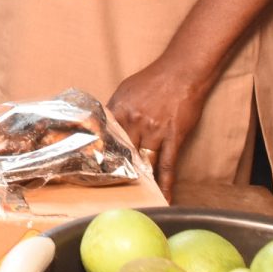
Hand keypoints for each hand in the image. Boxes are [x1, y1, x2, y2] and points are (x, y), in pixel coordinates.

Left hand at [107, 58, 212, 197]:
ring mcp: (155, 132)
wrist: (182, 73)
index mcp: (119, 109)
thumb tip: (104, 126)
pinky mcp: (174, 138)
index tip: (90, 169)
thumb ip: (115, 109)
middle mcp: (135, 122)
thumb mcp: (125, 90)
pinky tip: (162, 198)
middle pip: (122, 153)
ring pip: (144, 162)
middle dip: (116, 171)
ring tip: (132, 199)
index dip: (98, 154)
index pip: (104, 137)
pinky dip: (165, 184)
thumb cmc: (153, 79)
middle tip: (109, 190)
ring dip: (139, 180)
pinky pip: (168, 165)